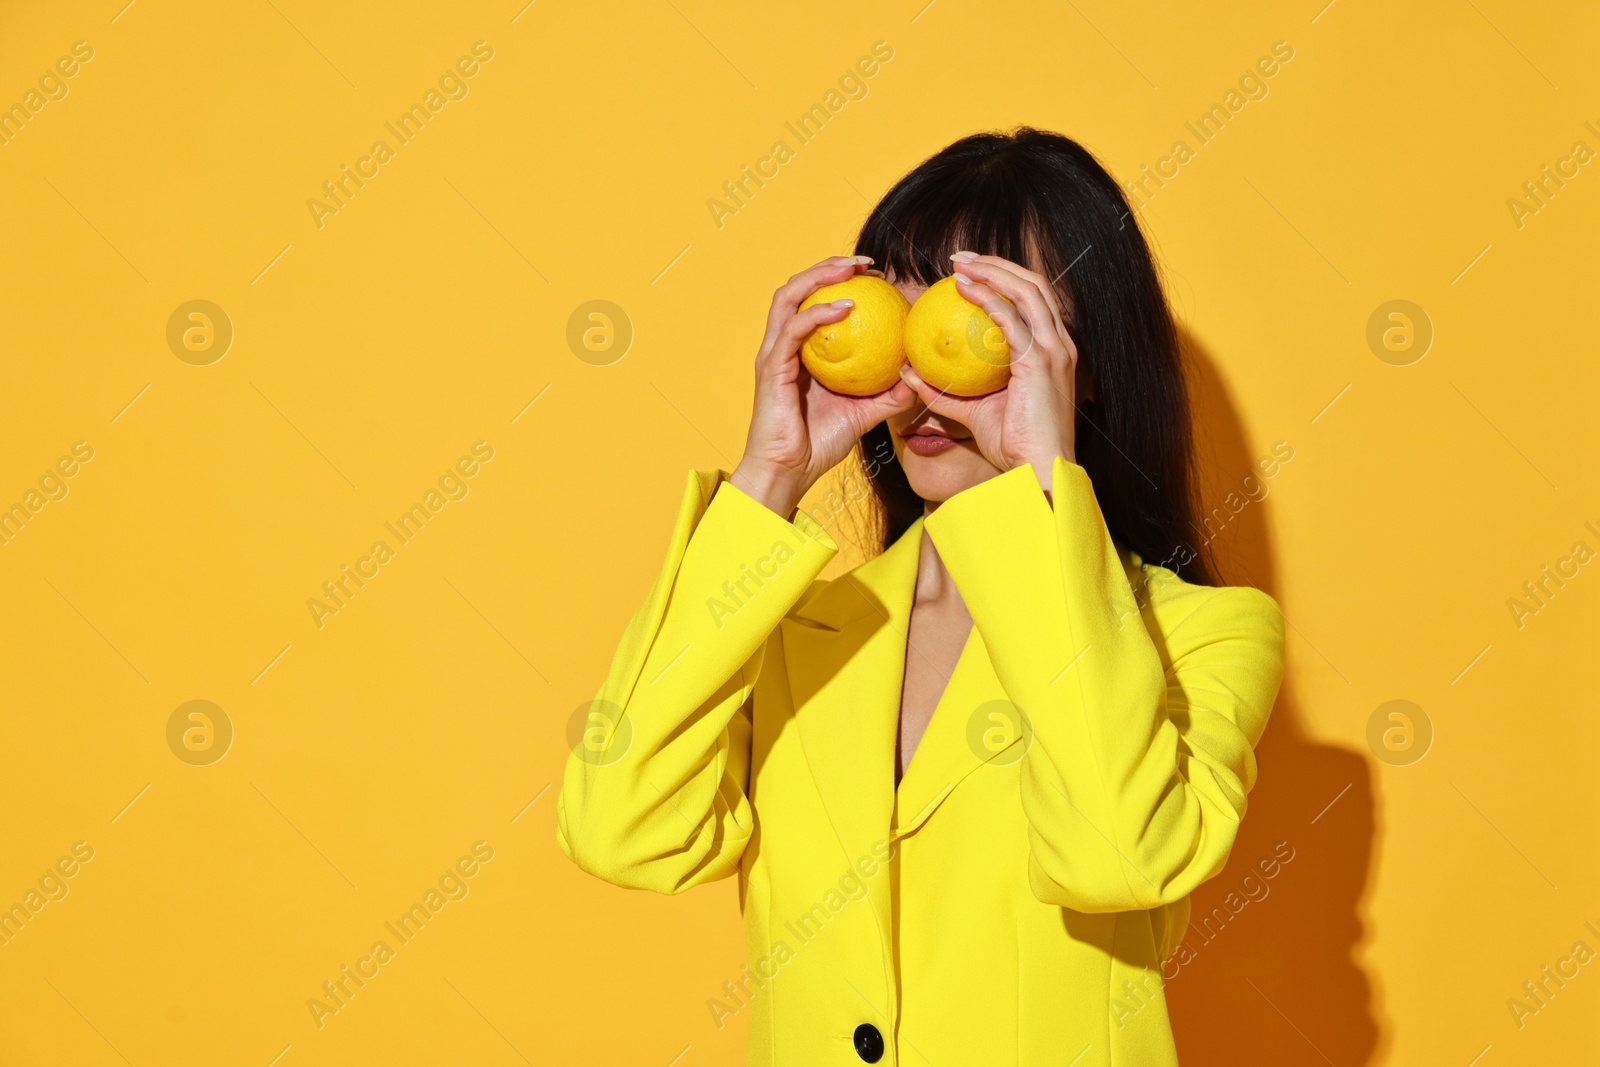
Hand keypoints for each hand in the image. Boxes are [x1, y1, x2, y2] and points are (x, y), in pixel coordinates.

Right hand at [731, 256, 915, 515]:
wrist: (789, 473)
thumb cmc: (818, 445)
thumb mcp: (864, 414)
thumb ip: (888, 395)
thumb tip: (920, 378)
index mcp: (800, 350)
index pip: (814, 300)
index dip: (841, 280)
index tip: (877, 277)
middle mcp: (782, 345)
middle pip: (798, 287)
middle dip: (830, 265)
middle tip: (865, 263)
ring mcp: (774, 354)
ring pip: (788, 296)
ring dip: (819, 275)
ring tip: (852, 270)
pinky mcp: (771, 368)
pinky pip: (793, 330)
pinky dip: (817, 313)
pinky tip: (845, 306)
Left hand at [897, 251, 1079, 492]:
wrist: (1036, 471)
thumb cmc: (1012, 447)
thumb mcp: (973, 413)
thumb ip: (943, 393)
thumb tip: (907, 375)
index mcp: (1052, 352)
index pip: (1032, 301)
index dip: (1003, 280)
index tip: (967, 274)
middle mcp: (1060, 345)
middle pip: (1034, 285)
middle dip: (997, 263)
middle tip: (958, 259)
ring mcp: (1054, 351)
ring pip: (1027, 291)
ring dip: (993, 271)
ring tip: (959, 265)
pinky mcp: (1041, 361)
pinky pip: (1012, 319)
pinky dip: (988, 299)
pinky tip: (963, 290)